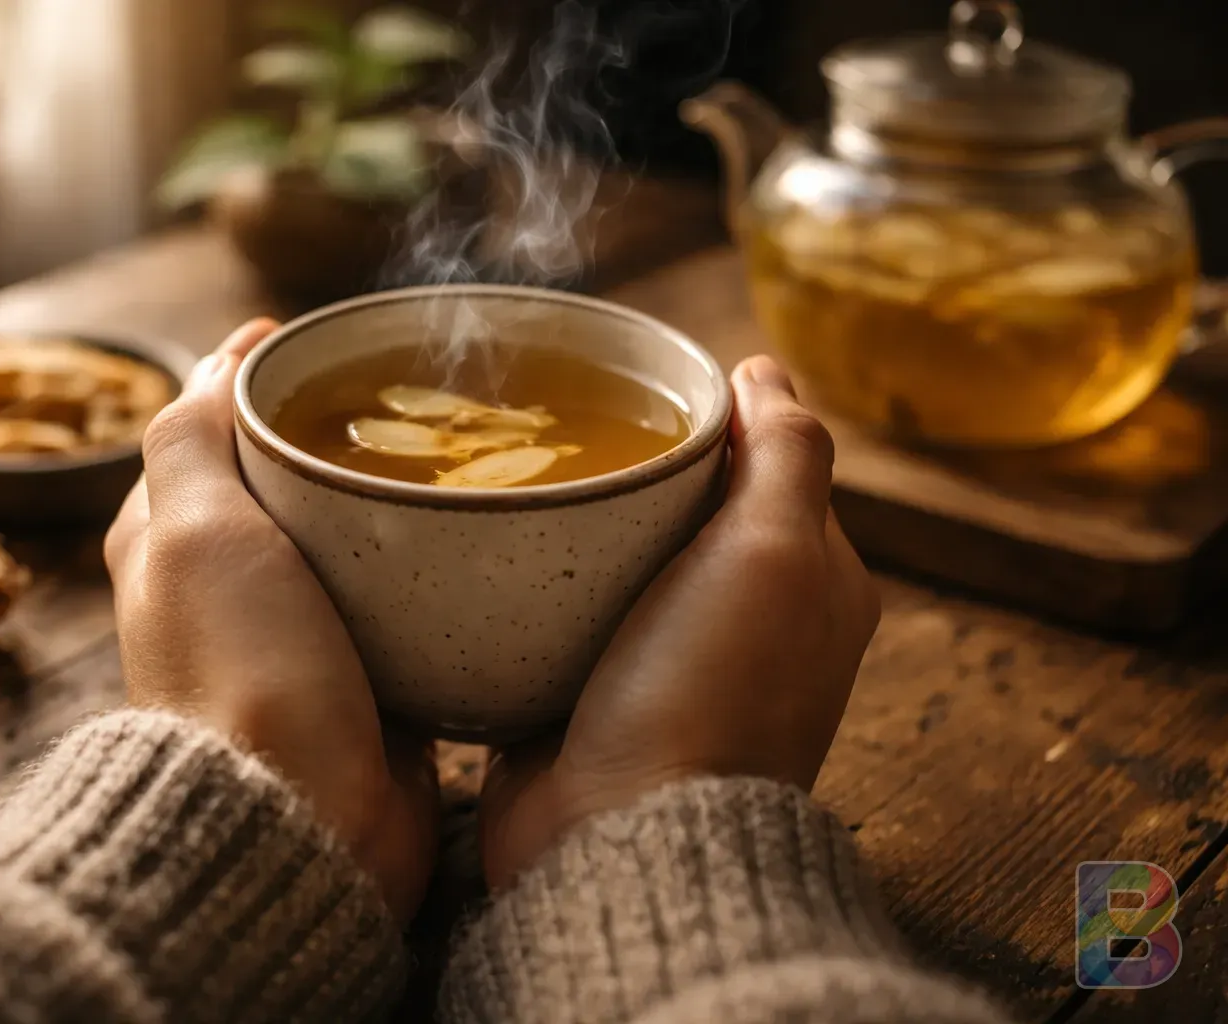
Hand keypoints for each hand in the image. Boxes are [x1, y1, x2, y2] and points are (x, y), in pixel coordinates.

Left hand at [103, 319, 438, 921]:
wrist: (304, 823)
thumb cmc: (240, 674)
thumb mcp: (193, 529)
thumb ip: (194, 436)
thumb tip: (226, 353)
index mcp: (169, 544)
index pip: (210, 431)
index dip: (261, 380)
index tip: (328, 343)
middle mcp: (232, 589)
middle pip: (292, 482)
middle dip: (344, 434)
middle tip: (416, 393)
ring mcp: (304, 636)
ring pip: (355, 538)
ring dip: (399, 498)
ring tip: (463, 450)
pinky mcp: (371, 677)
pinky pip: (406, 601)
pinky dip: (435, 567)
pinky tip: (480, 537)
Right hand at [479, 355, 879, 887]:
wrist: (621, 840)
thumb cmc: (711, 694)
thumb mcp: (776, 552)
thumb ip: (785, 452)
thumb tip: (763, 369)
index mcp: (812, 588)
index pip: (771, 467)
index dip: (717, 418)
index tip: (645, 383)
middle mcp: (745, 625)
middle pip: (686, 510)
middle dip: (634, 466)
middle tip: (562, 421)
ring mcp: (662, 663)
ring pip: (617, 559)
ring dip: (575, 520)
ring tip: (514, 467)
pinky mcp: (587, 693)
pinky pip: (559, 614)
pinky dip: (533, 580)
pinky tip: (492, 545)